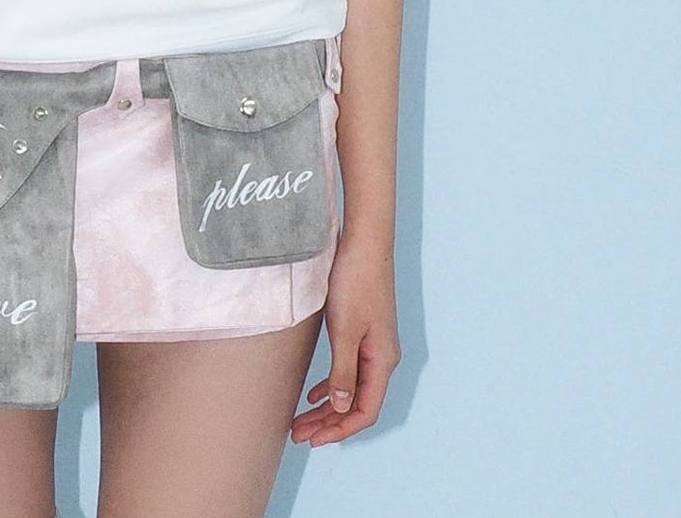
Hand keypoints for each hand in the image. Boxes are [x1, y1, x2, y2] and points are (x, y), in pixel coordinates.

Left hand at [289, 232, 400, 446]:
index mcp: (382, 361)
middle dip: (328, 423)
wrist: (364, 242)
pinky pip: (349, 371)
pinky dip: (331, 385)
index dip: (339, 430)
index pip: (364, 411)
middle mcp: (382, 358)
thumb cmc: (356, 282)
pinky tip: (313, 393)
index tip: (313, 439)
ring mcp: (373, 345)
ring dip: (327, 407)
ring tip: (301, 420)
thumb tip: (339, 409)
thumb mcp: (345, 330)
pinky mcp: (363, 332)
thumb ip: (343, 371)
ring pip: (351, 388)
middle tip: (298, 434)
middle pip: (356, 404)